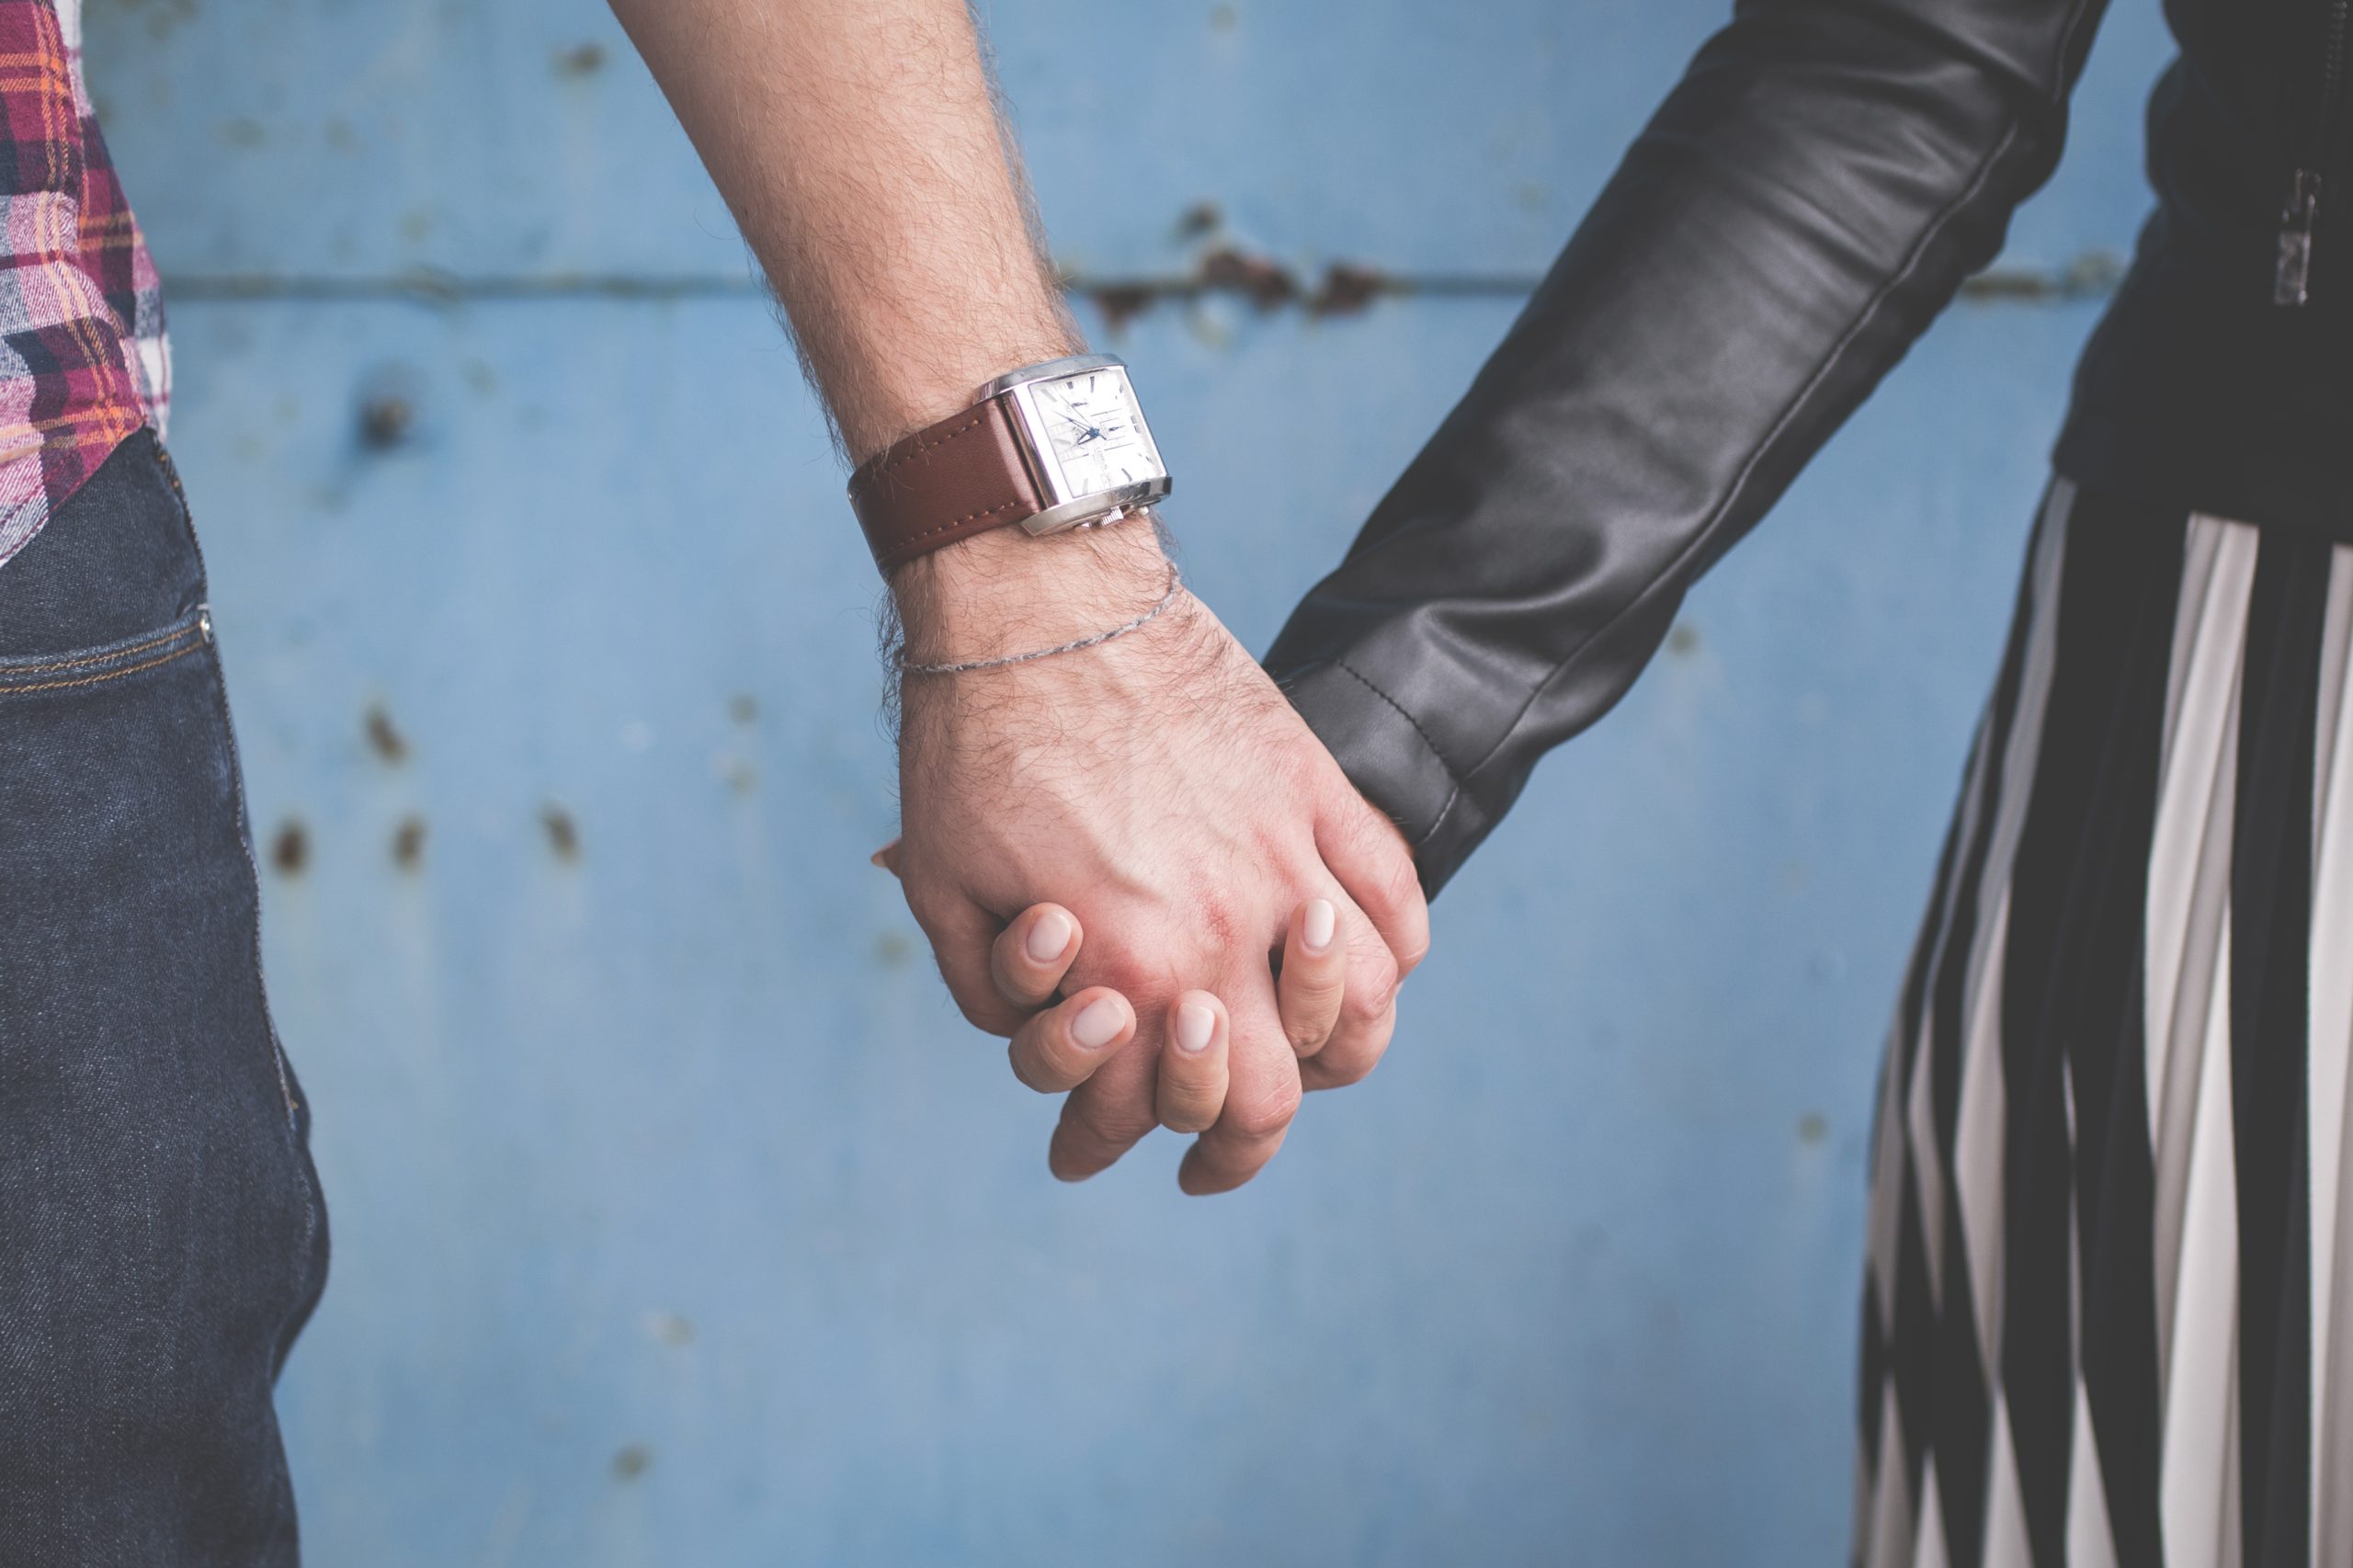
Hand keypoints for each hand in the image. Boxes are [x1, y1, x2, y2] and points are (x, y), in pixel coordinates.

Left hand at [885, 521, 1427, 1191]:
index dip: (1139, 1147)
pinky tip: (1362, 962)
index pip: (1183, 1111)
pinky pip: (1392, 888)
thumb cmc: (971, 745)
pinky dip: (1390, 945)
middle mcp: (1228, 924)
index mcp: (1135, 964)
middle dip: (1245, 1137)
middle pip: (1285, 1087)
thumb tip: (1046, 1035)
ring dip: (1337, 1049)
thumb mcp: (944, 888)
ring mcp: (1285, 852)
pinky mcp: (1312, 784)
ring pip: (1365, 1001)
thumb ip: (996, 993)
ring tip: (1306, 1060)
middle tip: (1214, 1151)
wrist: (1036, 600)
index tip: (1100, 1150)